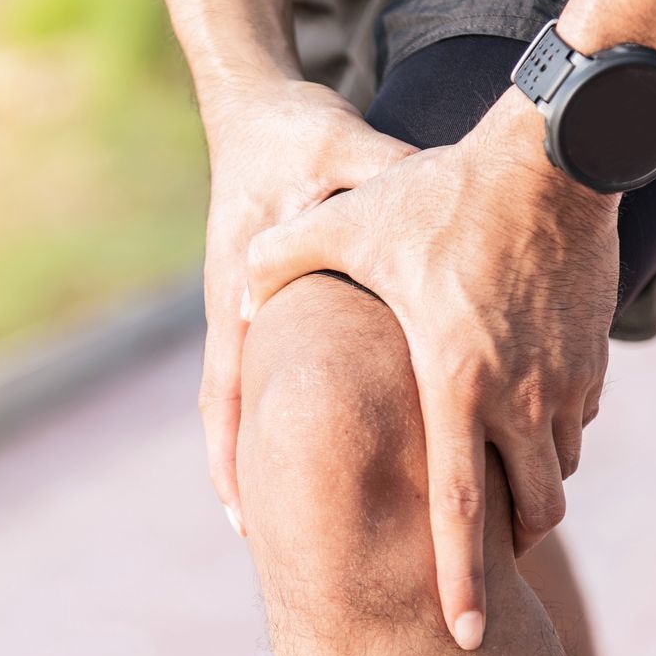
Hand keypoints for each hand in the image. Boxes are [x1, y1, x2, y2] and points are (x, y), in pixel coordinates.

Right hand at [197, 77, 414, 533]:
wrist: (259, 109)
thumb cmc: (296, 136)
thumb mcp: (344, 155)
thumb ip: (383, 184)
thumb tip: (428, 202)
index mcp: (245, 292)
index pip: (227, 391)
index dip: (234, 456)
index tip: (246, 519)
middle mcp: (243, 315)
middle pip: (237, 415)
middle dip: (252, 477)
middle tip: (276, 546)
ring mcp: (256, 315)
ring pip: (259, 401)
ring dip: (274, 454)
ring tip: (308, 520)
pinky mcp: (277, 308)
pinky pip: (284, 373)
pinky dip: (296, 416)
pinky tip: (343, 449)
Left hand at [242, 89, 619, 649]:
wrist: (557, 154)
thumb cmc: (444, 193)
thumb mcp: (347, 223)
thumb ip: (280, 261)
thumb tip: (231, 291)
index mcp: (457, 384)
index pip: (460, 509)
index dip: (459, 581)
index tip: (465, 635)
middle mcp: (521, 396)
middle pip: (529, 511)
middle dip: (505, 545)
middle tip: (481, 560)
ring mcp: (568, 380)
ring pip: (558, 470)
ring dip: (530, 489)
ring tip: (494, 486)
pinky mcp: (596, 359)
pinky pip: (576, 423)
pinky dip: (551, 436)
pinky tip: (519, 412)